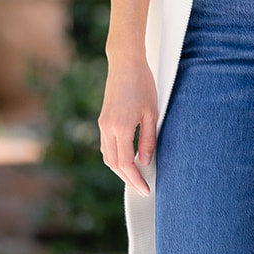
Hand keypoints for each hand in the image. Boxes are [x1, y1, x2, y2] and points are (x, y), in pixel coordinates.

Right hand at [99, 55, 157, 195]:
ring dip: (120, 170)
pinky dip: (115, 157)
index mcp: (121, 128)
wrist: (125, 63)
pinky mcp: (102, 120)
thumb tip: (145, 162)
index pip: (126, 164)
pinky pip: (106, 146)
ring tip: (136, 177)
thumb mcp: (151, 113)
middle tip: (142, 188)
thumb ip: (148, 140)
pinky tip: (127, 159)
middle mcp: (107, 129)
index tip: (146, 189)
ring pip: (108, 157)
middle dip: (128, 179)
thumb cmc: (143, 85)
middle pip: (114, 164)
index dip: (136, 179)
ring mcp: (102, 124)